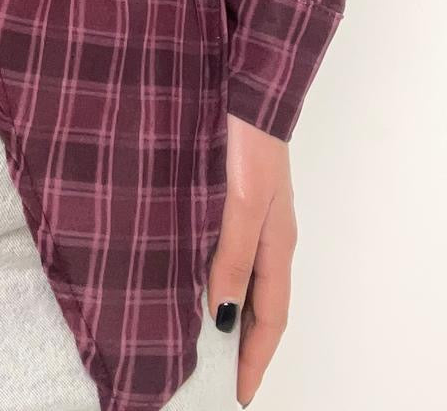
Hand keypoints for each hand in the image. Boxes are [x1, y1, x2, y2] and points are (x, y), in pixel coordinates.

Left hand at [208, 112, 297, 406]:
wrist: (244, 80)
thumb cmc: (247, 138)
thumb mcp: (243, 200)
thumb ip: (233, 253)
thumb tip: (220, 311)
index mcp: (276, 241)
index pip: (271, 316)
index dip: (255, 357)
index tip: (239, 393)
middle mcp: (264, 231)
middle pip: (258, 301)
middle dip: (241, 341)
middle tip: (215, 374)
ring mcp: (246, 210)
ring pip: (239, 274)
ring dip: (223, 307)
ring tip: (194, 335)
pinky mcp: (226, 190)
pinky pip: (223, 246)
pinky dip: (210, 271)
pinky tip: (184, 271)